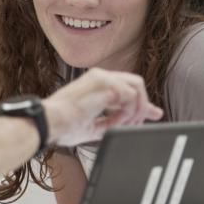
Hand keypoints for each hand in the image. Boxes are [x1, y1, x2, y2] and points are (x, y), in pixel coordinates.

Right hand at [42, 68, 162, 146]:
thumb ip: (117, 120)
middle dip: (143, 105)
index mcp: (97, 86)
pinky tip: (114, 122)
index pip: (127, 89)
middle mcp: (100, 78)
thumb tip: (133, 123)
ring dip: (135, 110)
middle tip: (139, 123)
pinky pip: (129, 96)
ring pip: (136, 88)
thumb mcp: (97, 125)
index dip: (143, 103)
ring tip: (122, 125)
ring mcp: (102, 78)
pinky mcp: (103, 83)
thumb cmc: (64, 126)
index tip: (155, 114)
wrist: (49, 123)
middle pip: (136, 84)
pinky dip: (126, 112)